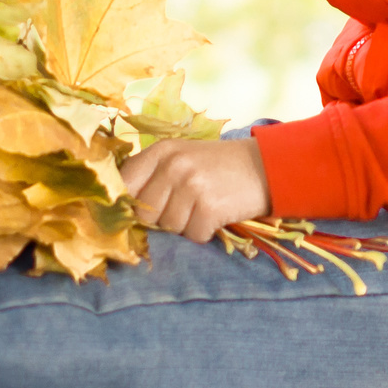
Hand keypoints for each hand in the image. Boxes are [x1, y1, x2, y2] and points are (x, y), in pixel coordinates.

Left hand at [123, 137, 270, 243]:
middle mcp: (173, 165)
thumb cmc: (217, 166)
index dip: (127, 205)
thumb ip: (151, 176)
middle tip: (183, 209)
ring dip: (185, 227)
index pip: (123, 185)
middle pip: (144, 214)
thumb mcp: (181, 158)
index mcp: (161, 151)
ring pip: (169, 228)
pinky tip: (215, 217)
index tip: (137, 213)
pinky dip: (204, 233)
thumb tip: (121, 210)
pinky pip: (193, 235)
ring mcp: (192, 186)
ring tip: (202, 209)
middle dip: (161, 220)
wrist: (265, 166)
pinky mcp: (210, 207)